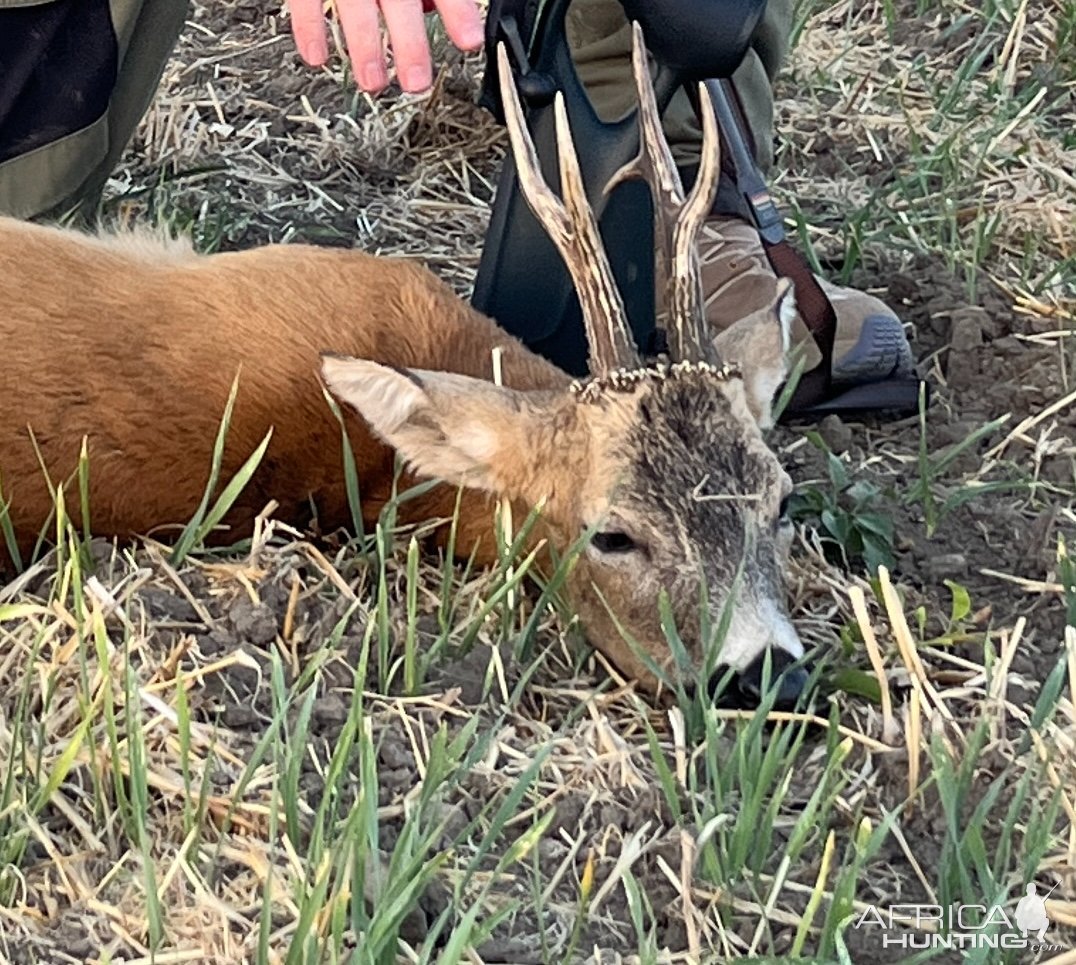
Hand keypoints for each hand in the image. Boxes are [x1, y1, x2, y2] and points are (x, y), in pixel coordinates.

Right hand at [287, 0, 484, 93]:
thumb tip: (438, 7)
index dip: (457, 11)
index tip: (470, 41)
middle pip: (399, 2)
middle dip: (409, 43)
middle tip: (417, 82)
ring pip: (354, 6)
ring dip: (364, 46)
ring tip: (373, 82)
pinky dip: (309, 27)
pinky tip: (317, 57)